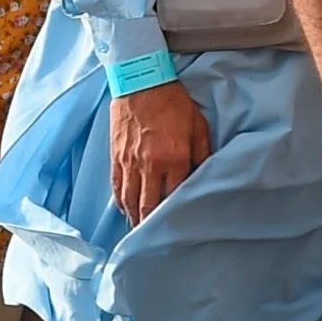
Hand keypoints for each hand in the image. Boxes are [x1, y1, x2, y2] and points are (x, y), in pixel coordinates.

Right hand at [109, 79, 208, 221]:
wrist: (140, 80)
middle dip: (151, 224)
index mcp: (174, 159)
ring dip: (135, 217)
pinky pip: (116, 186)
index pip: (175, 196)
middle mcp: (150, 165)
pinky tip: (126, 208)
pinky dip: (121, 201)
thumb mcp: (199, 126)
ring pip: (129, 200)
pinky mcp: (116, 156)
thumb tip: (205, 176)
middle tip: (155, 239)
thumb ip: (203, 154)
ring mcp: (129, 162)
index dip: (176, 213)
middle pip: (148, 205)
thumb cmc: (173, 102)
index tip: (179, 226)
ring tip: (140, 229)